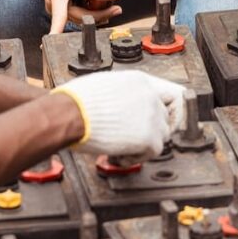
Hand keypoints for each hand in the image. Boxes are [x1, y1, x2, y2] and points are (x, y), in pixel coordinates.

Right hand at [34, 0, 123, 32]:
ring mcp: (53, 4)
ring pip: (77, 19)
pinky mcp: (53, 10)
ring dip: (96, 17)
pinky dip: (87, 16)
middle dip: (97, 17)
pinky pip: (73, 17)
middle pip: (78, 14)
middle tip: (114, 11)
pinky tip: (99, 11)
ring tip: (111, 9)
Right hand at [51, 70, 184, 157]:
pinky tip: (120, 156)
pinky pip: (154, 152)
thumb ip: (119, 93)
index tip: (154, 119)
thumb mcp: (103, 84)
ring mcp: (152, 116)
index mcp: (139, 81)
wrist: (71, 113)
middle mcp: (150, 96)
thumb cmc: (77, 100)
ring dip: (145, 144)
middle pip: (165, 116)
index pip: (166, 95)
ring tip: (124, 148)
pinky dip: (137, 157)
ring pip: (162, 134)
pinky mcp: (149, 137)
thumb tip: (115, 105)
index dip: (160, 110)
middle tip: (135, 137)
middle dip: (150, 128)